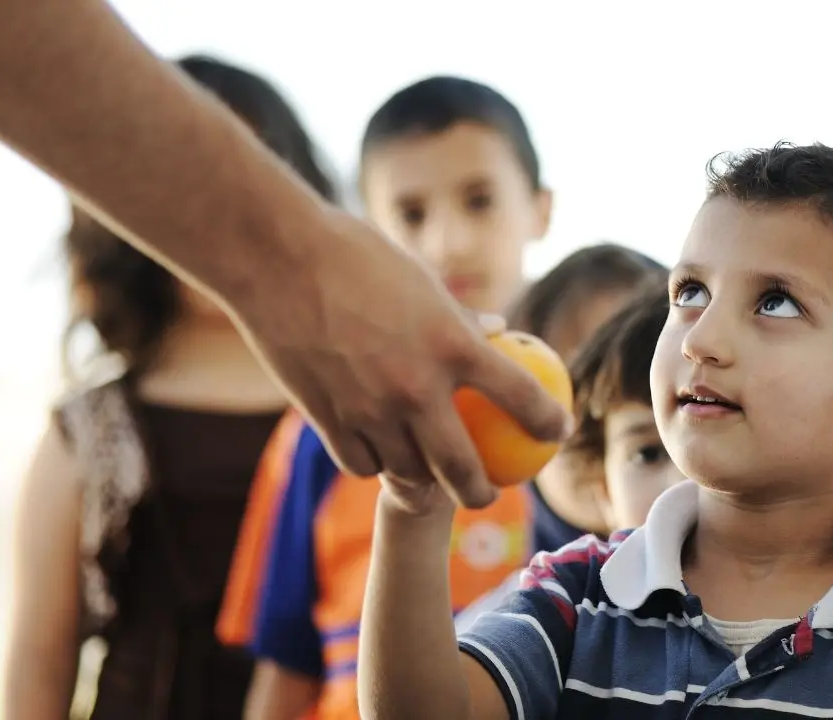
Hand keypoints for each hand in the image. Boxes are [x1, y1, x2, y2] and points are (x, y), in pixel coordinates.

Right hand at [229, 208, 570, 507]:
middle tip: (488, 492)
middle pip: (463, 470)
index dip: (547, 421)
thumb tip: (494, 331)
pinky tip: (381, 455)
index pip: (520, 396)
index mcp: (452, 345)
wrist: (275, 260)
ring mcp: (371, 411)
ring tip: (431, 479)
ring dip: (425, 482)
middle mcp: (417, 388)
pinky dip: (377, 465)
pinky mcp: (329, 422)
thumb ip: (458, 317)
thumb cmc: (353, 256)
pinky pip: (364, 464)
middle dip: (483, 492)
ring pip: (409, 474)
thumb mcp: (421, 279)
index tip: (556, 431)